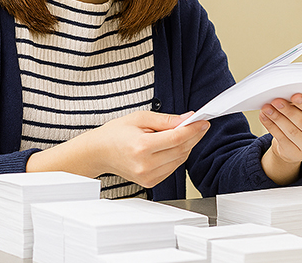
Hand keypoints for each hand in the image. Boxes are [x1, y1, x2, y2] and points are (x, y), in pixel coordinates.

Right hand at [91, 110, 209, 187]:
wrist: (99, 152)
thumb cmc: (116, 133)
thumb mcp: (139, 118)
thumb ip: (165, 120)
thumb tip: (187, 119)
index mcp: (142, 146)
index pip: (176, 138)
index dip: (193, 130)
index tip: (202, 122)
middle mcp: (145, 164)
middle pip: (181, 150)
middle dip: (193, 136)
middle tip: (198, 125)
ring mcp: (148, 176)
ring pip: (180, 161)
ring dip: (186, 146)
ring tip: (183, 133)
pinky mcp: (150, 182)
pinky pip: (172, 168)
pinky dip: (177, 156)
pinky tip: (172, 146)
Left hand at [259, 93, 301, 182]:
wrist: (296, 144)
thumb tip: (285, 96)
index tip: (294, 96)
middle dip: (288, 110)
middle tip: (276, 101)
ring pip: (291, 131)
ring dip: (277, 117)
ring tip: (267, 108)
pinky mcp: (295, 155)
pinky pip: (281, 138)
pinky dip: (270, 126)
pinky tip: (264, 117)